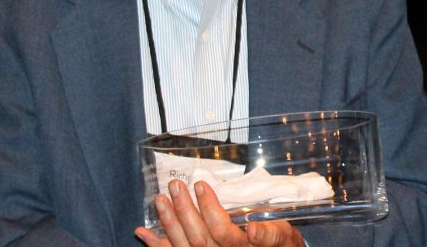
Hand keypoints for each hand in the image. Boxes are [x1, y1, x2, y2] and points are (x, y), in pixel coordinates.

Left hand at [135, 179, 304, 246]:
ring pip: (183, 246)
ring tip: (159, 200)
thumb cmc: (281, 246)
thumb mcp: (284, 237)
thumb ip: (272, 234)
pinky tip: (142, 232)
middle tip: (175, 185)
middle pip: (197, 238)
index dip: (209, 208)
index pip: (221, 231)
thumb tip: (254, 230)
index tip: (201, 185)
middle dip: (183, 210)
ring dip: (168, 223)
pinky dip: (156, 244)